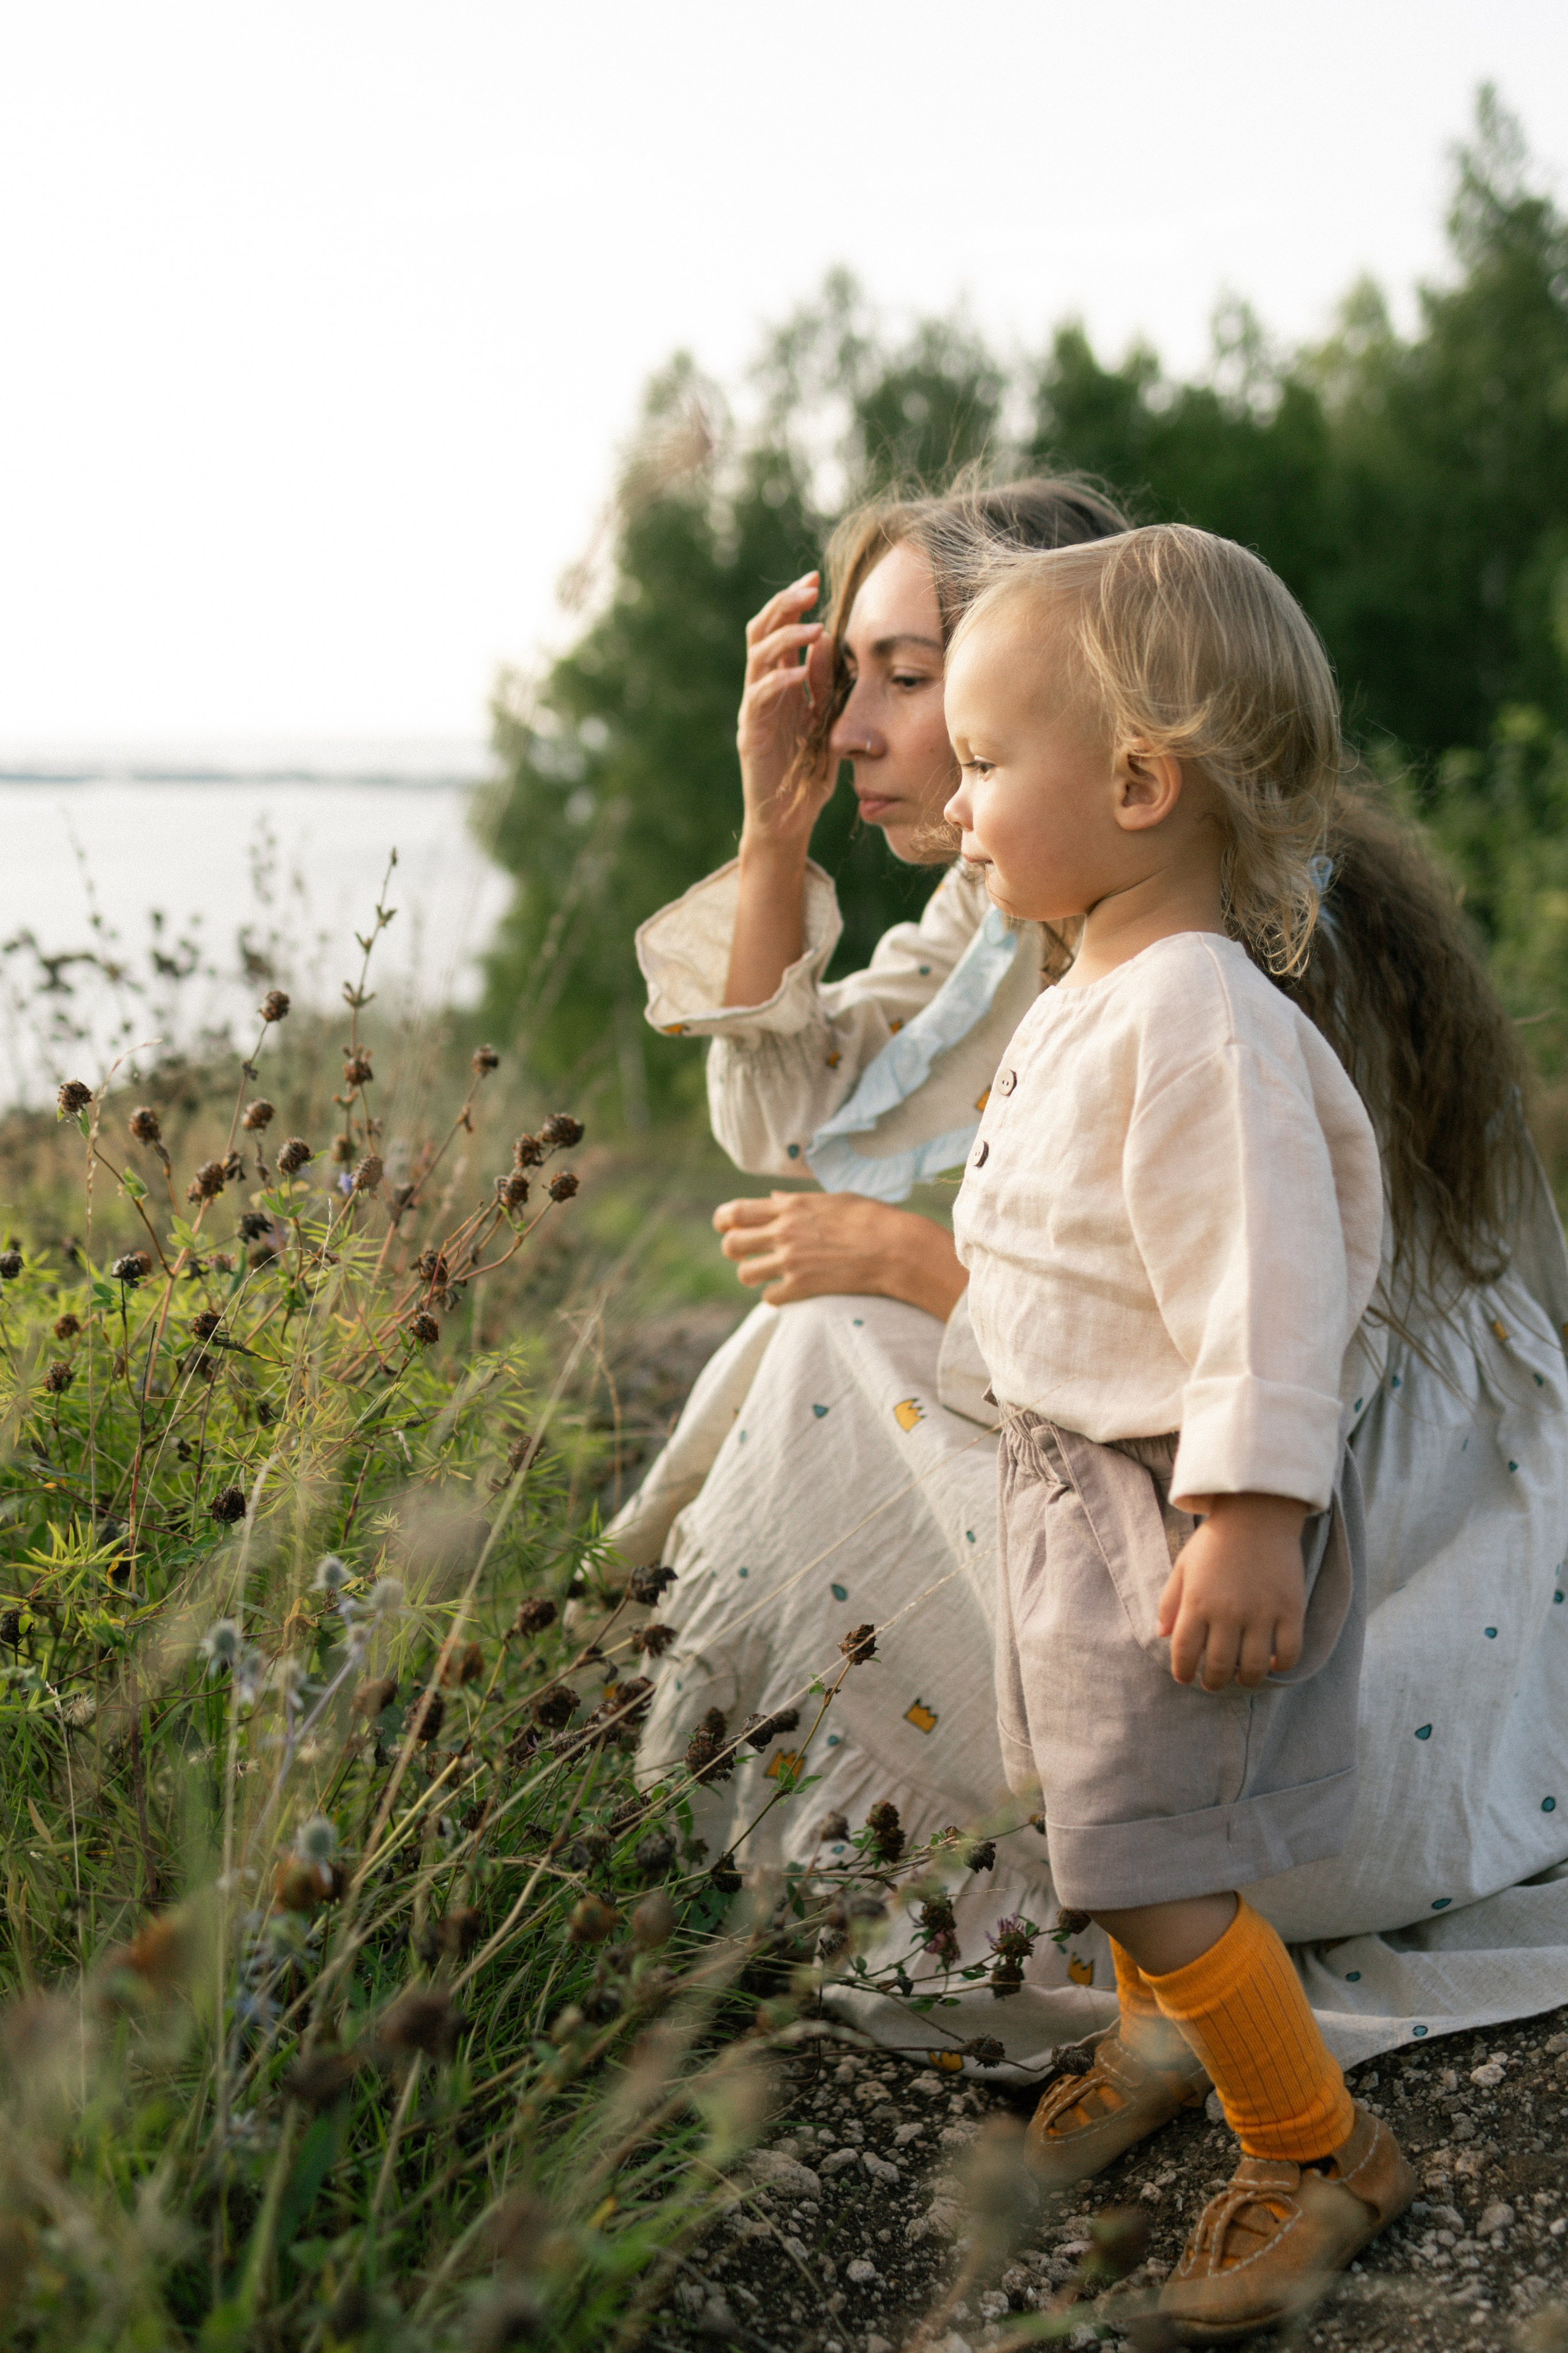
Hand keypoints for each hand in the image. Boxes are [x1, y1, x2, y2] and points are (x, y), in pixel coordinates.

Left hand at [712, 1192, 967, 1320]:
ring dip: (754, 1275)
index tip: (727, 1226)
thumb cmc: (873, 1218)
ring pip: (745, 1273)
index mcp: (790, 1207)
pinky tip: (789, 1290)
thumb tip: (772, 1198)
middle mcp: (784, 1232)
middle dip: (734, 1250)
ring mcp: (791, 1261)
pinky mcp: (802, 1287)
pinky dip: (775, 1296)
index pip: (736, 1211)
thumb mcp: (833, 1199)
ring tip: (770, 1274)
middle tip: (748, 1254)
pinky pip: (769, 1297)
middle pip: (731, 1244)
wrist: (897, 1249)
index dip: (723, 1220)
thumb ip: (797, 1201)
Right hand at [736, 573, 837, 849]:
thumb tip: (827, 641)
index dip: (792, 602)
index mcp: (780, 683)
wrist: (789, 819)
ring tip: (813, 627)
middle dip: (784, 606)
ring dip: (785, 639)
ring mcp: (753, 711)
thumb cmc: (807, 772)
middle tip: (809, 587)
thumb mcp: (825, 720)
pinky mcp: (750, 735)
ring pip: (758, 660)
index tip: (814, 578)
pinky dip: (779, 682)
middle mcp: (762, 691)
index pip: (779, 630)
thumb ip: (825, 684)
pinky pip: (759, 700)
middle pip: (762, 633)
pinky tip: (801, 672)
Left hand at [1157, 1492, 1308, 1690]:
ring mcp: (1261, 1612)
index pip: (1184, 1652)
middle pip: (1218, 1666)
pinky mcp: (1290, 1609)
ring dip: (1245, 1680)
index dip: (1182, 1672)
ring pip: (1253, 1667)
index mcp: (1197, 1602)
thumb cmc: (1216, 1541)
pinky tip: (1270, 1662)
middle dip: (1212, 1682)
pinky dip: (1280, 1665)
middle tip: (1212, 1683)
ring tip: (1240, 1677)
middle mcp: (1228, 1612)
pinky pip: (1288, 1653)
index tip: (1185, 1677)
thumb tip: (1161, 1634)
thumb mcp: (1184, 1566)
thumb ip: (1171, 1601)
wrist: (1257, 1514)